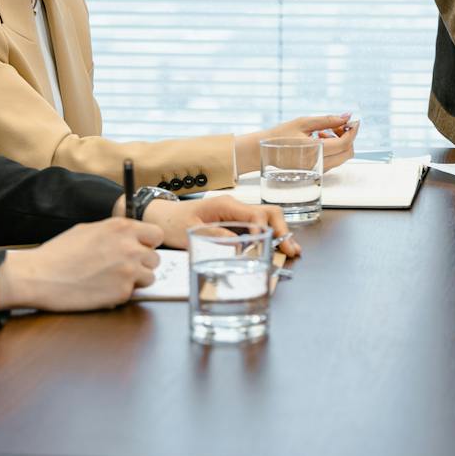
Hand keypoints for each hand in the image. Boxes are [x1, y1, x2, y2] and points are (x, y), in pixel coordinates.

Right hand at [0, 218, 161, 312]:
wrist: (40, 276)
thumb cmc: (59, 252)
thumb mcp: (88, 229)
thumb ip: (114, 232)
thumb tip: (129, 237)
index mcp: (121, 228)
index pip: (156, 235)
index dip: (147, 244)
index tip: (138, 249)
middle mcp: (130, 247)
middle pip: (155, 258)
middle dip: (141, 263)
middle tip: (122, 268)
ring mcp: (128, 271)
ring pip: (149, 277)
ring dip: (135, 280)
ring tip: (112, 279)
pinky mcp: (122, 293)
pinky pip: (132, 294)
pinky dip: (121, 294)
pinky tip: (102, 289)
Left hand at [144, 194, 300, 259]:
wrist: (162, 217)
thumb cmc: (173, 223)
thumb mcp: (191, 231)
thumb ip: (215, 235)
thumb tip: (239, 245)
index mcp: (224, 204)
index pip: (254, 213)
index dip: (263, 230)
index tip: (264, 246)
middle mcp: (235, 206)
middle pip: (268, 212)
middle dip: (283, 229)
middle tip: (292, 249)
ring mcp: (237, 212)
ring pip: (267, 217)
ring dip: (281, 232)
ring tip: (292, 250)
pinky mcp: (236, 221)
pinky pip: (259, 225)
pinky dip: (271, 235)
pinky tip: (278, 247)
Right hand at [235, 113, 358, 174]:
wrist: (260, 152)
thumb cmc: (279, 135)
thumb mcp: (303, 122)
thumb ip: (327, 120)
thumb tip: (347, 116)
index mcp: (315, 150)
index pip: (345, 143)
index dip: (354, 131)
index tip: (355, 120)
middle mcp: (318, 164)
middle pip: (348, 153)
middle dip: (349, 137)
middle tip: (338, 124)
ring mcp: (316, 170)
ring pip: (342, 158)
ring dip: (341, 143)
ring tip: (324, 132)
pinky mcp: (314, 172)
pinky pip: (333, 161)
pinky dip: (333, 150)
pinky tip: (319, 139)